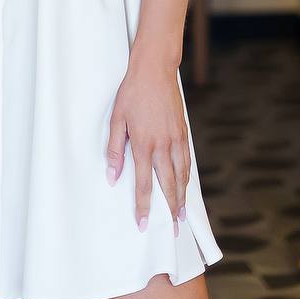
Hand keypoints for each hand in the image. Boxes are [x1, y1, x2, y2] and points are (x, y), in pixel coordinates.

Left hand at [105, 56, 188, 234]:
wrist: (155, 70)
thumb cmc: (132, 92)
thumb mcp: (117, 119)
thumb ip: (115, 150)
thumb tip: (112, 177)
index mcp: (143, 144)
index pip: (144, 183)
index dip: (143, 206)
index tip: (142, 223)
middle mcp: (162, 145)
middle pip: (168, 185)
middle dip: (169, 209)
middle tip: (172, 229)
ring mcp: (176, 138)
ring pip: (181, 175)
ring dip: (182, 197)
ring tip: (182, 214)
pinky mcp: (183, 131)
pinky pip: (187, 160)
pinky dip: (187, 177)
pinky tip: (185, 185)